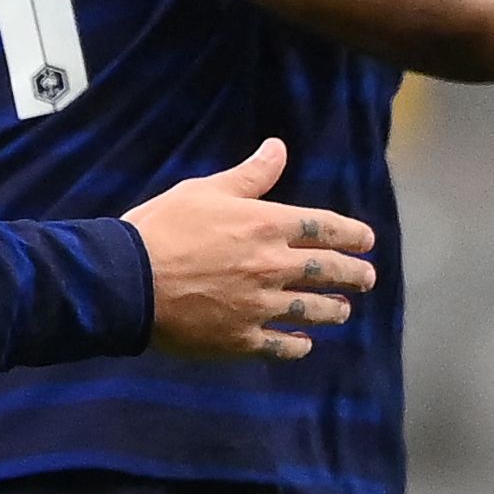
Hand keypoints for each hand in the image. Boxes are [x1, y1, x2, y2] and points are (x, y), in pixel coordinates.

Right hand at [124, 140, 375, 360]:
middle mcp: (272, 266)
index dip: (352, 234)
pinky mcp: (241, 338)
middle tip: (367, 278)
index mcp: (265, 225)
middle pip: (329, 271)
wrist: (127, 281)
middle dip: (355, 274)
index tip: (367, 240)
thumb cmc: (160, 228)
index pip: (325, 228)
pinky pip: (282, 346)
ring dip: (334, 310)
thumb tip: (278, 147)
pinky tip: (304, 344)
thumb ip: (249, 175)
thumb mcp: (203, 191)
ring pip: (314, 310)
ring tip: (343, 310)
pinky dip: (299, 345)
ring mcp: (260, 306)